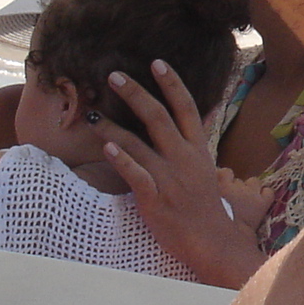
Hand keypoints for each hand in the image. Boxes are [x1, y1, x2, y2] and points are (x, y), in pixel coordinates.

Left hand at [101, 62, 266, 289]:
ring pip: (139, 144)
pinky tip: (106, 147)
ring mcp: (169, 178)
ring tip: (92, 115)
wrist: (211, 241)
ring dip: (113, 127)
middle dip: (135, 93)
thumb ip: (197, 141)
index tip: (156, 62)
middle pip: (158, 117)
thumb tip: (206, 111)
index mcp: (197, 149)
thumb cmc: (205, 206)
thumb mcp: (207, 167)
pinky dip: (121, 159)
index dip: (172, 83)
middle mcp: (184, 158)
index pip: (186, 108)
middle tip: (113, 76)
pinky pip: (136, 174)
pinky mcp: (156, 198)